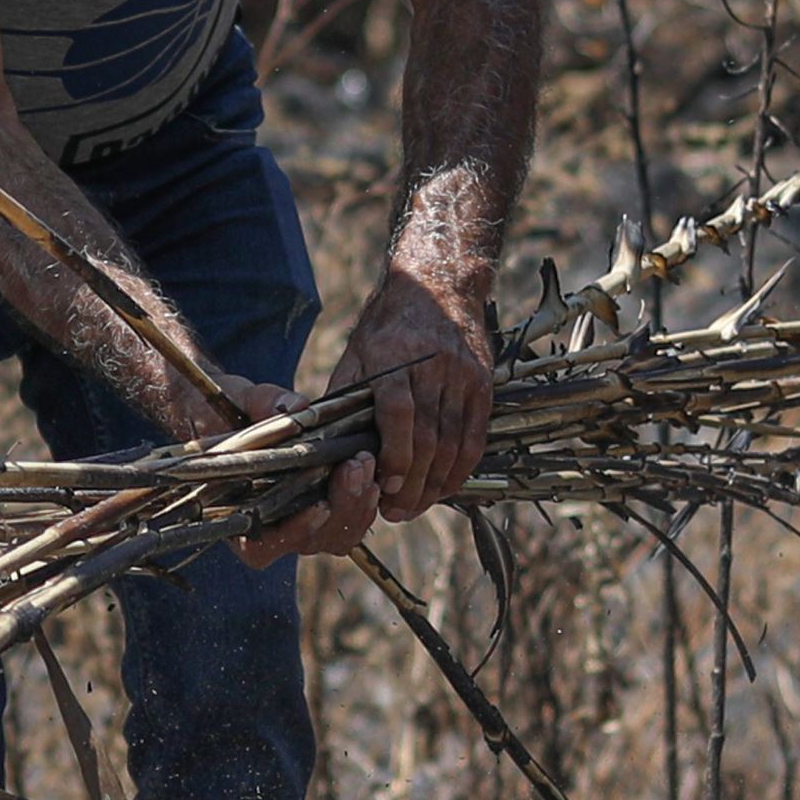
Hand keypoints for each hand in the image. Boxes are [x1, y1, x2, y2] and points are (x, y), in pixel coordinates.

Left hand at [235, 270, 493, 566]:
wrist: (440, 287)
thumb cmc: (386, 328)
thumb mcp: (356, 354)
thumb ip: (342, 397)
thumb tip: (317, 444)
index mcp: (393, 357)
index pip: (398, 413)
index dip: (394, 455)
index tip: (385, 486)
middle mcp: (433, 366)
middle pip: (429, 437)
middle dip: (413, 482)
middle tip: (396, 512)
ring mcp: (463, 376)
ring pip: (455, 443)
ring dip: (436, 484)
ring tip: (415, 507)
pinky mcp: (483, 385)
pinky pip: (475, 437)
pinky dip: (461, 469)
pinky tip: (444, 488)